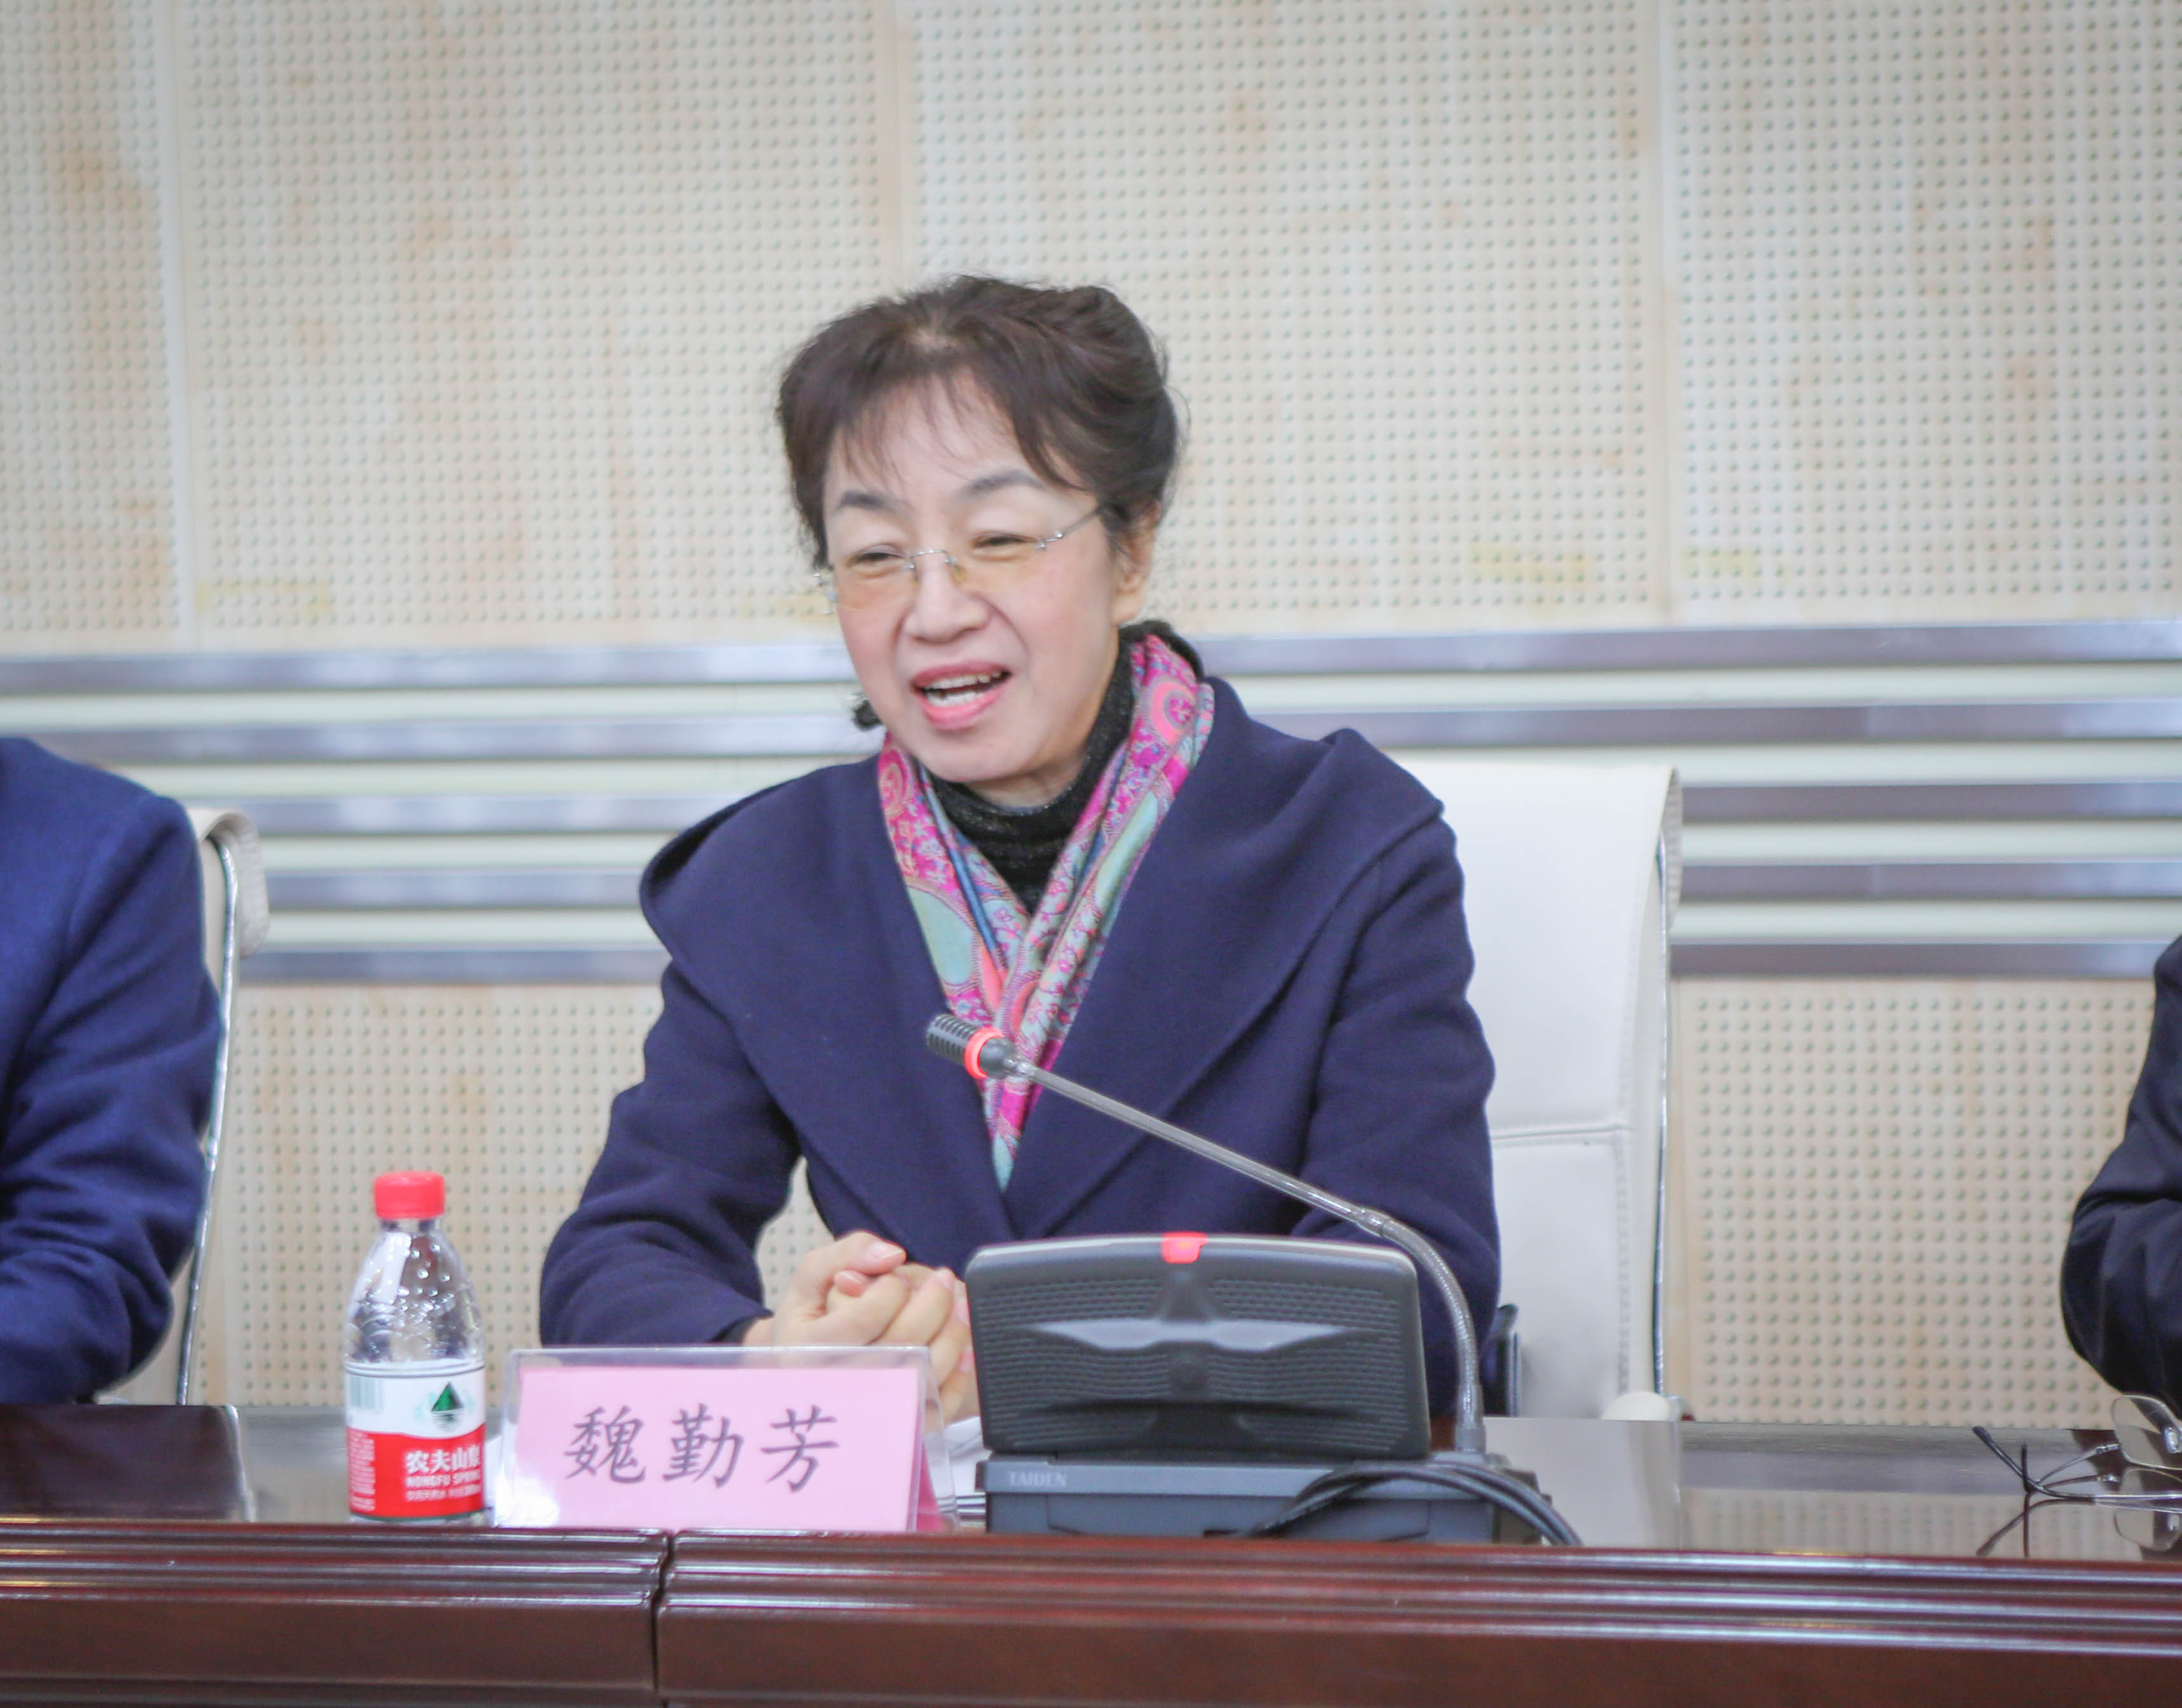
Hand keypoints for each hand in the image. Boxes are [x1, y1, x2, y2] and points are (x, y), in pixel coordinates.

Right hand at [741, 1234, 978, 1422]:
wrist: (803, 1378)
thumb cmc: (810, 1324)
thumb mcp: (812, 1279)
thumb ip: (847, 1253)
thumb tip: (891, 1254)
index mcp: (810, 1349)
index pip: (866, 1315)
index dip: (893, 1287)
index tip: (897, 1277)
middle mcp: (840, 1387)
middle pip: (904, 1343)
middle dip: (934, 1302)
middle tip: (943, 1279)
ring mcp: (871, 1412)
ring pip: (927, 1372)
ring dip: (954, 1333)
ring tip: (959, 1306)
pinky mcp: (898, 1428)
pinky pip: (939, 1404)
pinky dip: (960, 1374)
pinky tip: (964, 1348)